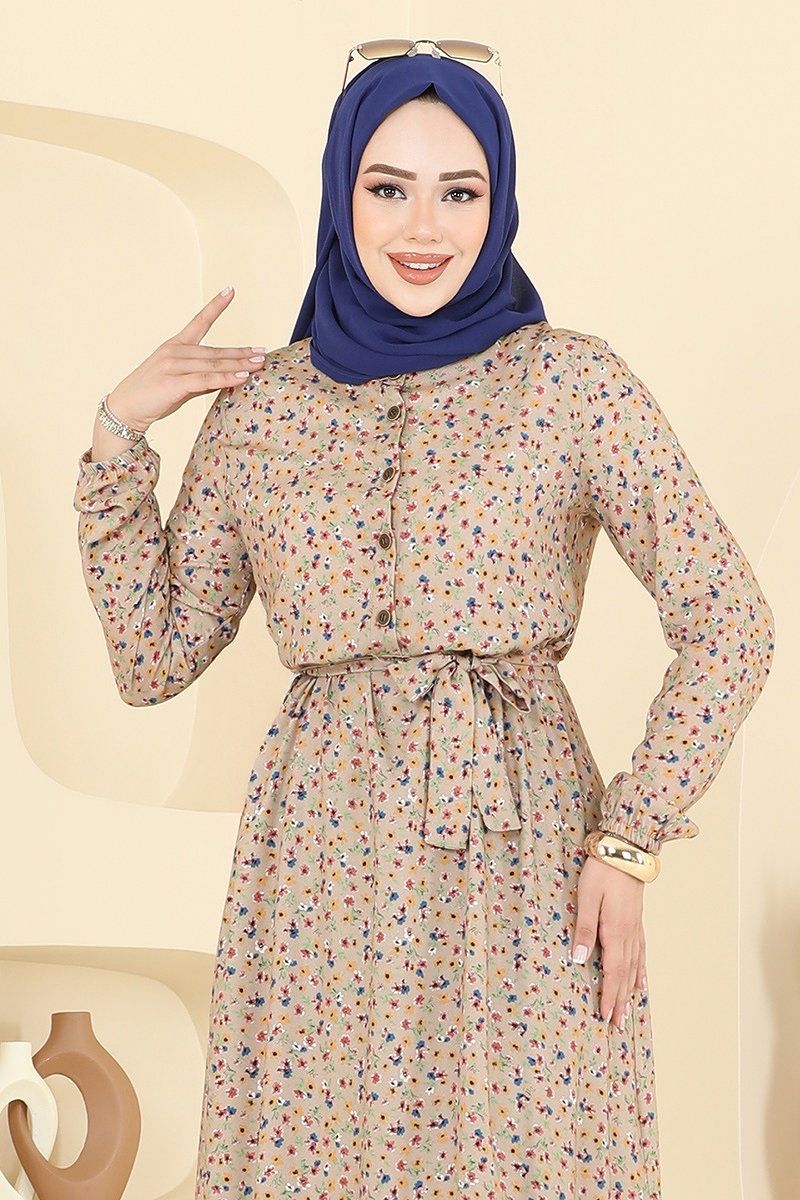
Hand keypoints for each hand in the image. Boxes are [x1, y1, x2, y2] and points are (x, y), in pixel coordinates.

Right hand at [105, 286, 265, 432]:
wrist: (125, 409)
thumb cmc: (153, 396)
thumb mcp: (180, 382)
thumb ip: (202, 377)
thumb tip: (229, 377)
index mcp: (175, 346)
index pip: (199, 321)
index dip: (215, 305)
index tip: (230, 290)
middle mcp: (174, 351)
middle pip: (215, 351)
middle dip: (241, 353)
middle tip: (263, 352)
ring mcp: (172, 366)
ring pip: (212, 364)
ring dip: (238, 365)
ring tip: (258, 364)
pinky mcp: (172, 383)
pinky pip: (204, 379)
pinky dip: (225, 378)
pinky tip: (241, 377)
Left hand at [571, 855, 646, 1031]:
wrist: (626, 849)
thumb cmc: (602, 870)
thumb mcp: (586, 897)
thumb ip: (584, 929)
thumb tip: (580, 960)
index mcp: (615, 931)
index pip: (612, 971)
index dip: (608, 995)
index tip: (604, 1016)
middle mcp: (628, 934)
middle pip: (625, 975)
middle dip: (619, 1000)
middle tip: (616, 1024)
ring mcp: (635, 927)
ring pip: (634, 966)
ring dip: (629, 990)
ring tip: (628, 1010)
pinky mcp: (636, 920)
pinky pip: (641, 952)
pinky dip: (641, 970)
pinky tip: (642, 981)